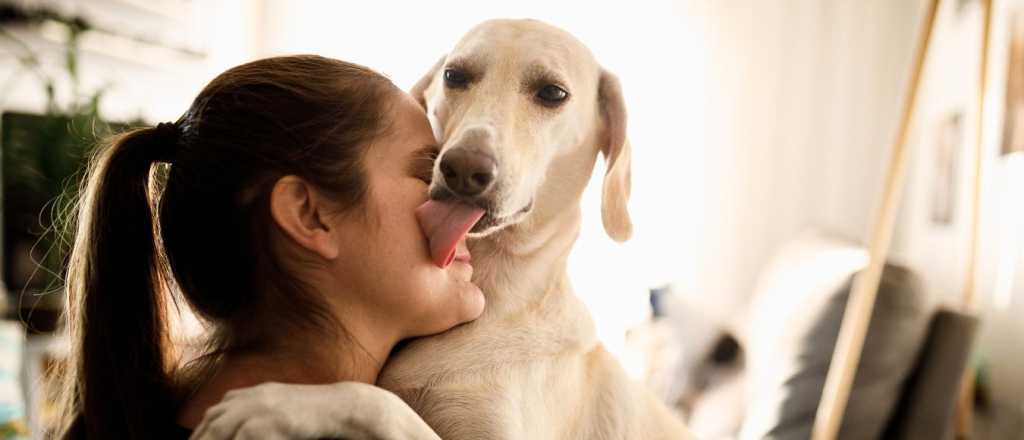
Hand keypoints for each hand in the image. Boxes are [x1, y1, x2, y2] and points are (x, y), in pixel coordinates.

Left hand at [190, 381, 440, 439]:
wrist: (346, 407)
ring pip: (220, 433)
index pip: (212, 417)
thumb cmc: (315, 415)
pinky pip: (243, 439)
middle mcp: (250, 399)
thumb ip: (258, 416)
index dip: (200, 435)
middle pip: (211, 425)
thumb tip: (236, 430)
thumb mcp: (281, 410)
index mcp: (249, 395)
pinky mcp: (270, 422)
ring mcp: (259, 409)